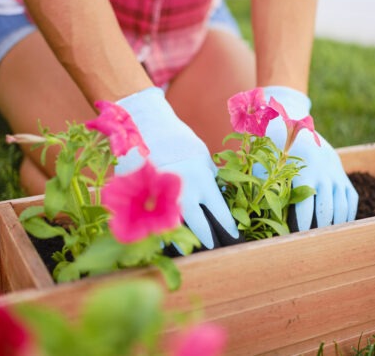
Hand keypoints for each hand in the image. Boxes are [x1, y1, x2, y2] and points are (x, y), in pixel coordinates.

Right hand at [116, 87, 239, 248]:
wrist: (144, 125)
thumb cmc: (176, 139)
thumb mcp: (201, 154)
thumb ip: (208, 174)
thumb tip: (214, 191)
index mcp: (201, 178)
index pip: (218, 210)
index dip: (226, 225)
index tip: (232, 236)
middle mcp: (183, 189)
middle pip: (197, 222)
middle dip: (205, 237)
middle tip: (212, 247)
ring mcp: (162, 193)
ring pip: (173, 225)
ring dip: (179, 238)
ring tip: (184, 249)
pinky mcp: (141, 194)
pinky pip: (150, 220)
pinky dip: (154, 230)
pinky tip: (158, 240)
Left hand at [263, 86, 357, 230]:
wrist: (290, 120)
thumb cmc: (270, 147)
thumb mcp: (263, 164)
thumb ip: (261, 187)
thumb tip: (251, 216)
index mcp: (303, 169)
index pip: (305, 207)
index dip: (301, 227)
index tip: (294, 240)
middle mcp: (324, 170)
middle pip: (326, 209)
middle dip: (319, 230)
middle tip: (310, 245)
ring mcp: (336, 171)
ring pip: (341, 206)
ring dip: (334, 225)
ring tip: (324, 240)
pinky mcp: (341, 171)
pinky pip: (350, 198)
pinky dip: (347, 214)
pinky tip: (338, 227)